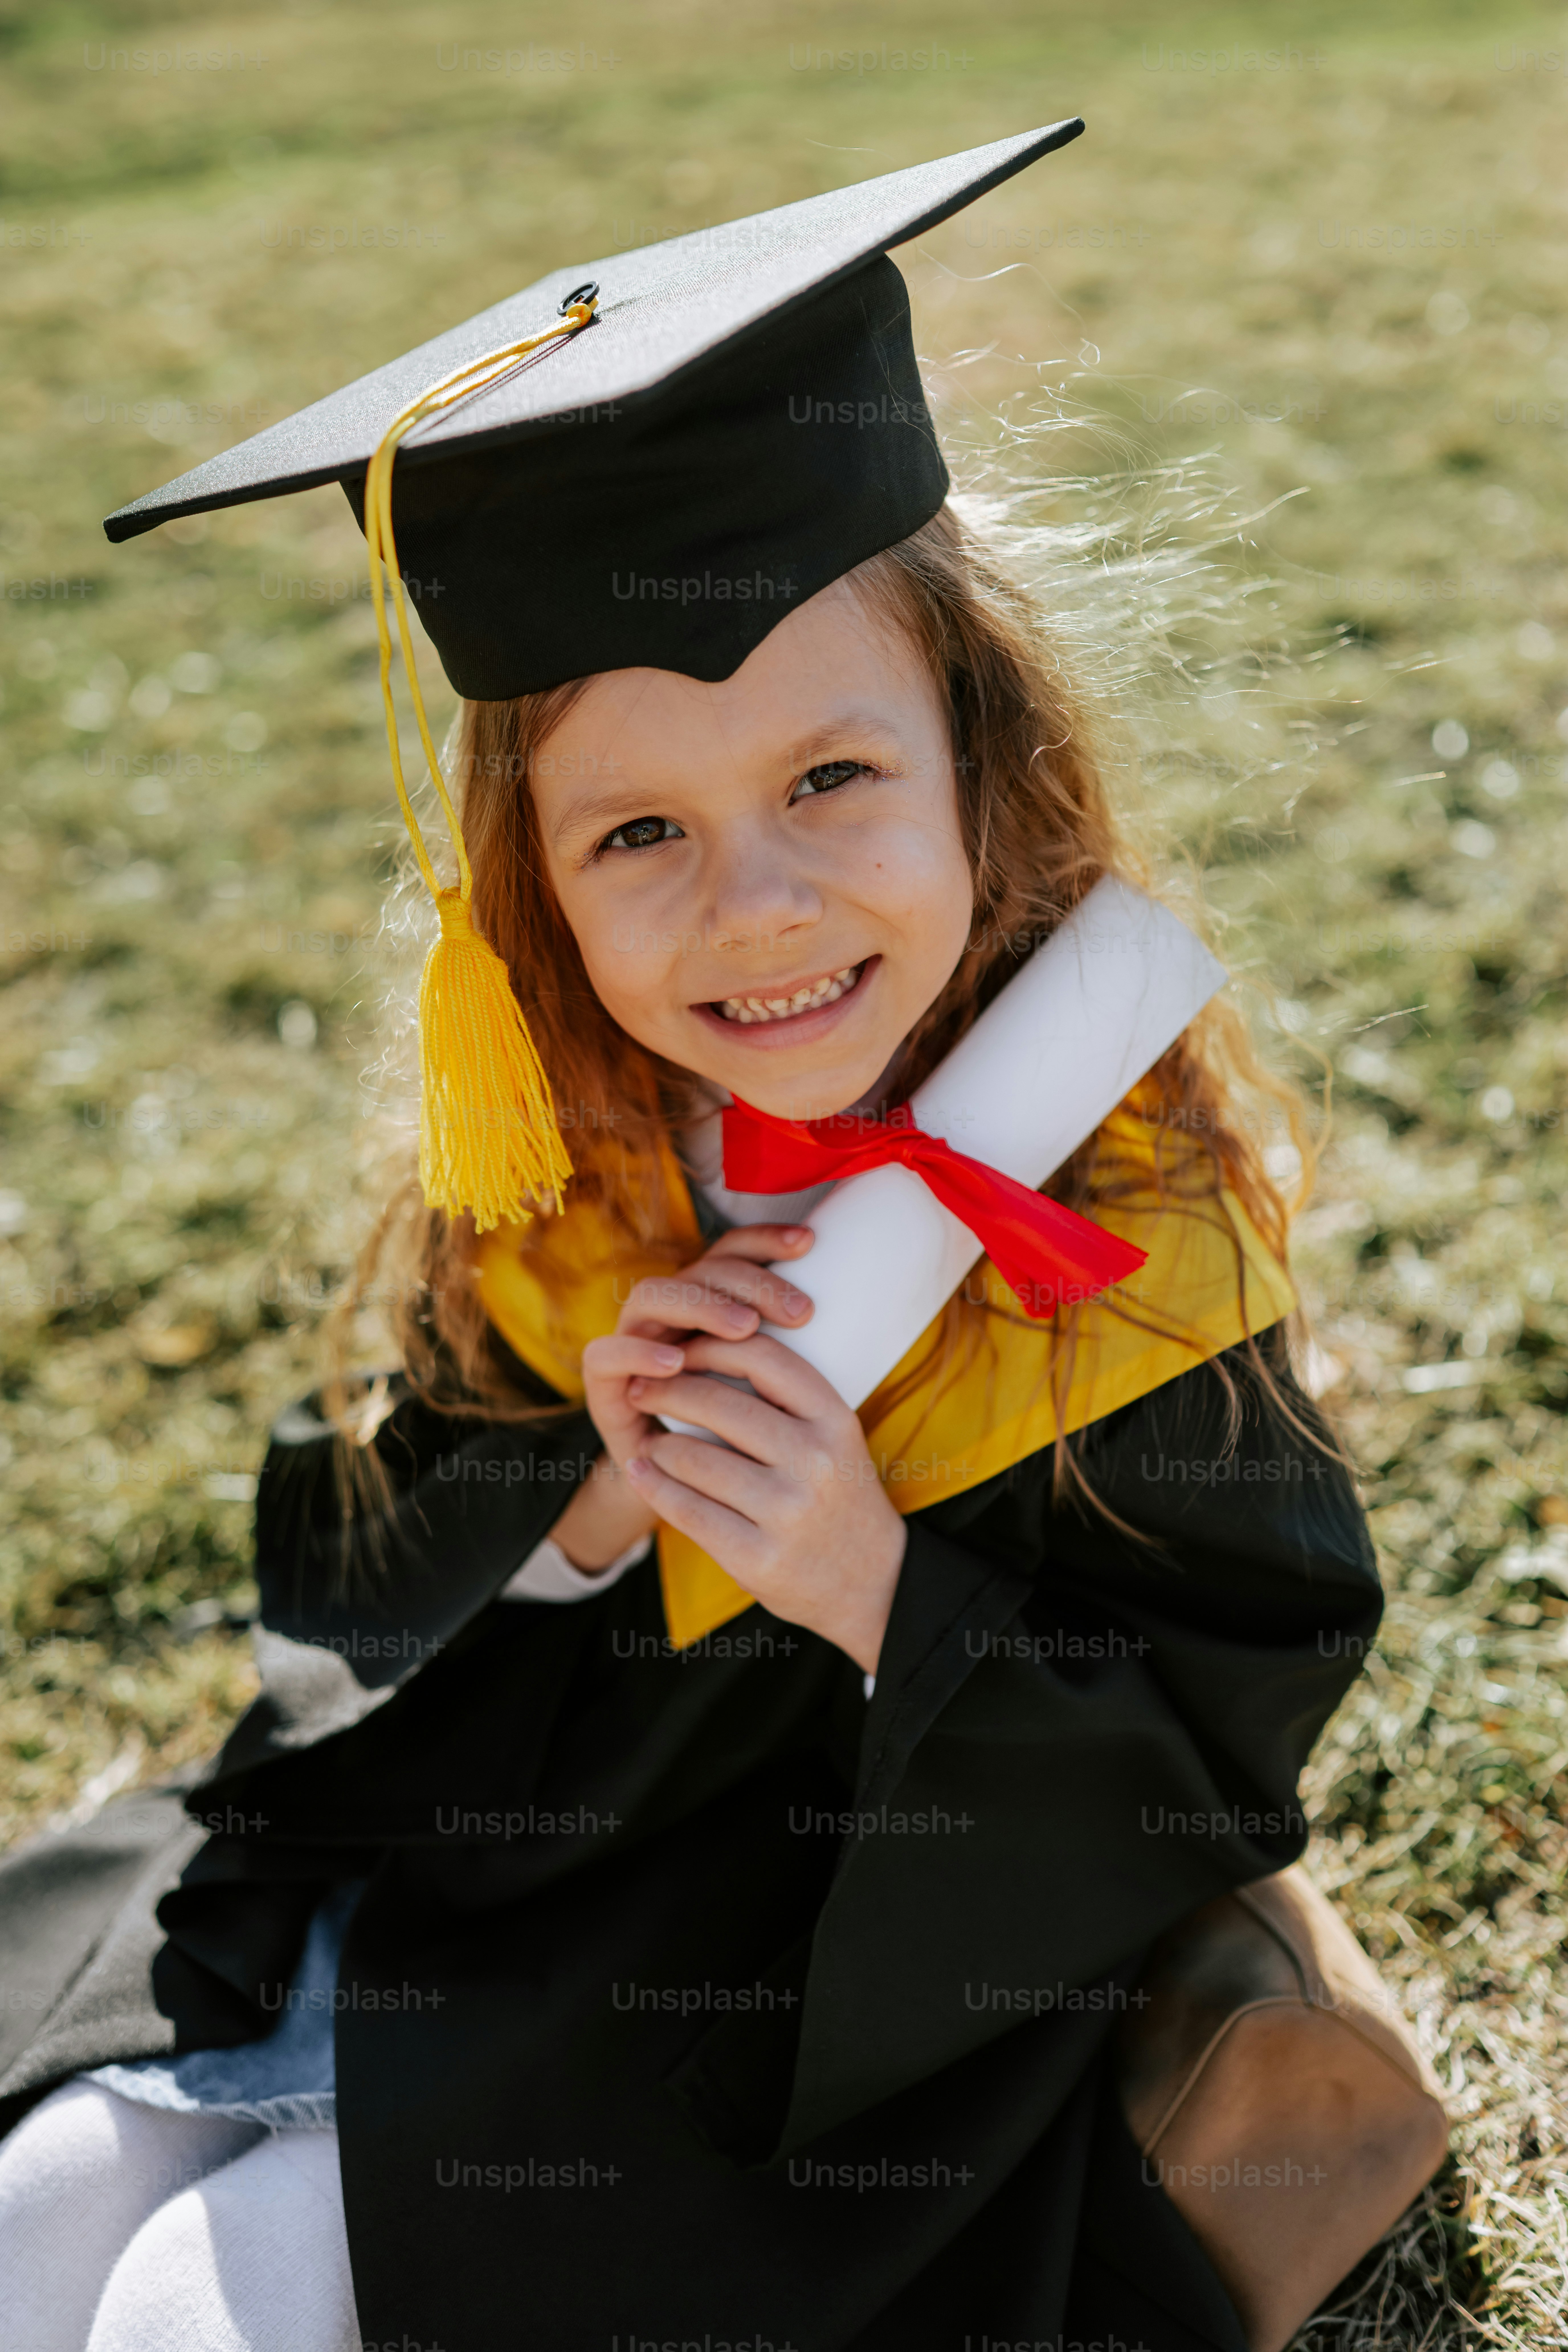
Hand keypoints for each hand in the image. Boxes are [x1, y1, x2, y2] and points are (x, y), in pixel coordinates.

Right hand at [561, 1226, 816, 1572]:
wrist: (697, 1505)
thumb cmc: (749, 1447)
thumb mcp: (779, 1397)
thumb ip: (793, 1357)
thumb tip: (857, 1315)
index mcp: (709, 1306)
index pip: (732, 1252)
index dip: (765, 1239)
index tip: (810, 1242)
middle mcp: (668, 1315)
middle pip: (699, 1269)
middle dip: (748, 1280)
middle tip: (797, 1310)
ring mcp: (632, 1343)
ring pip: (650, 1295)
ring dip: (698, 1306)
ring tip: (744, 1327)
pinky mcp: (604, 1384)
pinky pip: (605, 1354)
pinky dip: (638, 1352)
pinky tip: (674, 1361)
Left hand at [621, 1331, 906, 1675]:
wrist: (874, 1583)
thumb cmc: (840, 1498)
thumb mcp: (835, 1440)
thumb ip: (787, 1402)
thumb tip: (703, 1353)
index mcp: (836, 1422)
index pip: (764, 1359)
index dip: (711, 1346)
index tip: (679, 1351)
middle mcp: (815, 1463)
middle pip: (720, 1405)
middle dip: (668, 1391)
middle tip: (641, 1390)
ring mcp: (787, 1514)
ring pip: (694, 1459)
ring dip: (659, 1445)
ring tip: (649, 1440)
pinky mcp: (757, 1560)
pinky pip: (687, 1511)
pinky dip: (653, 1486)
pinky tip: (639, 1472)